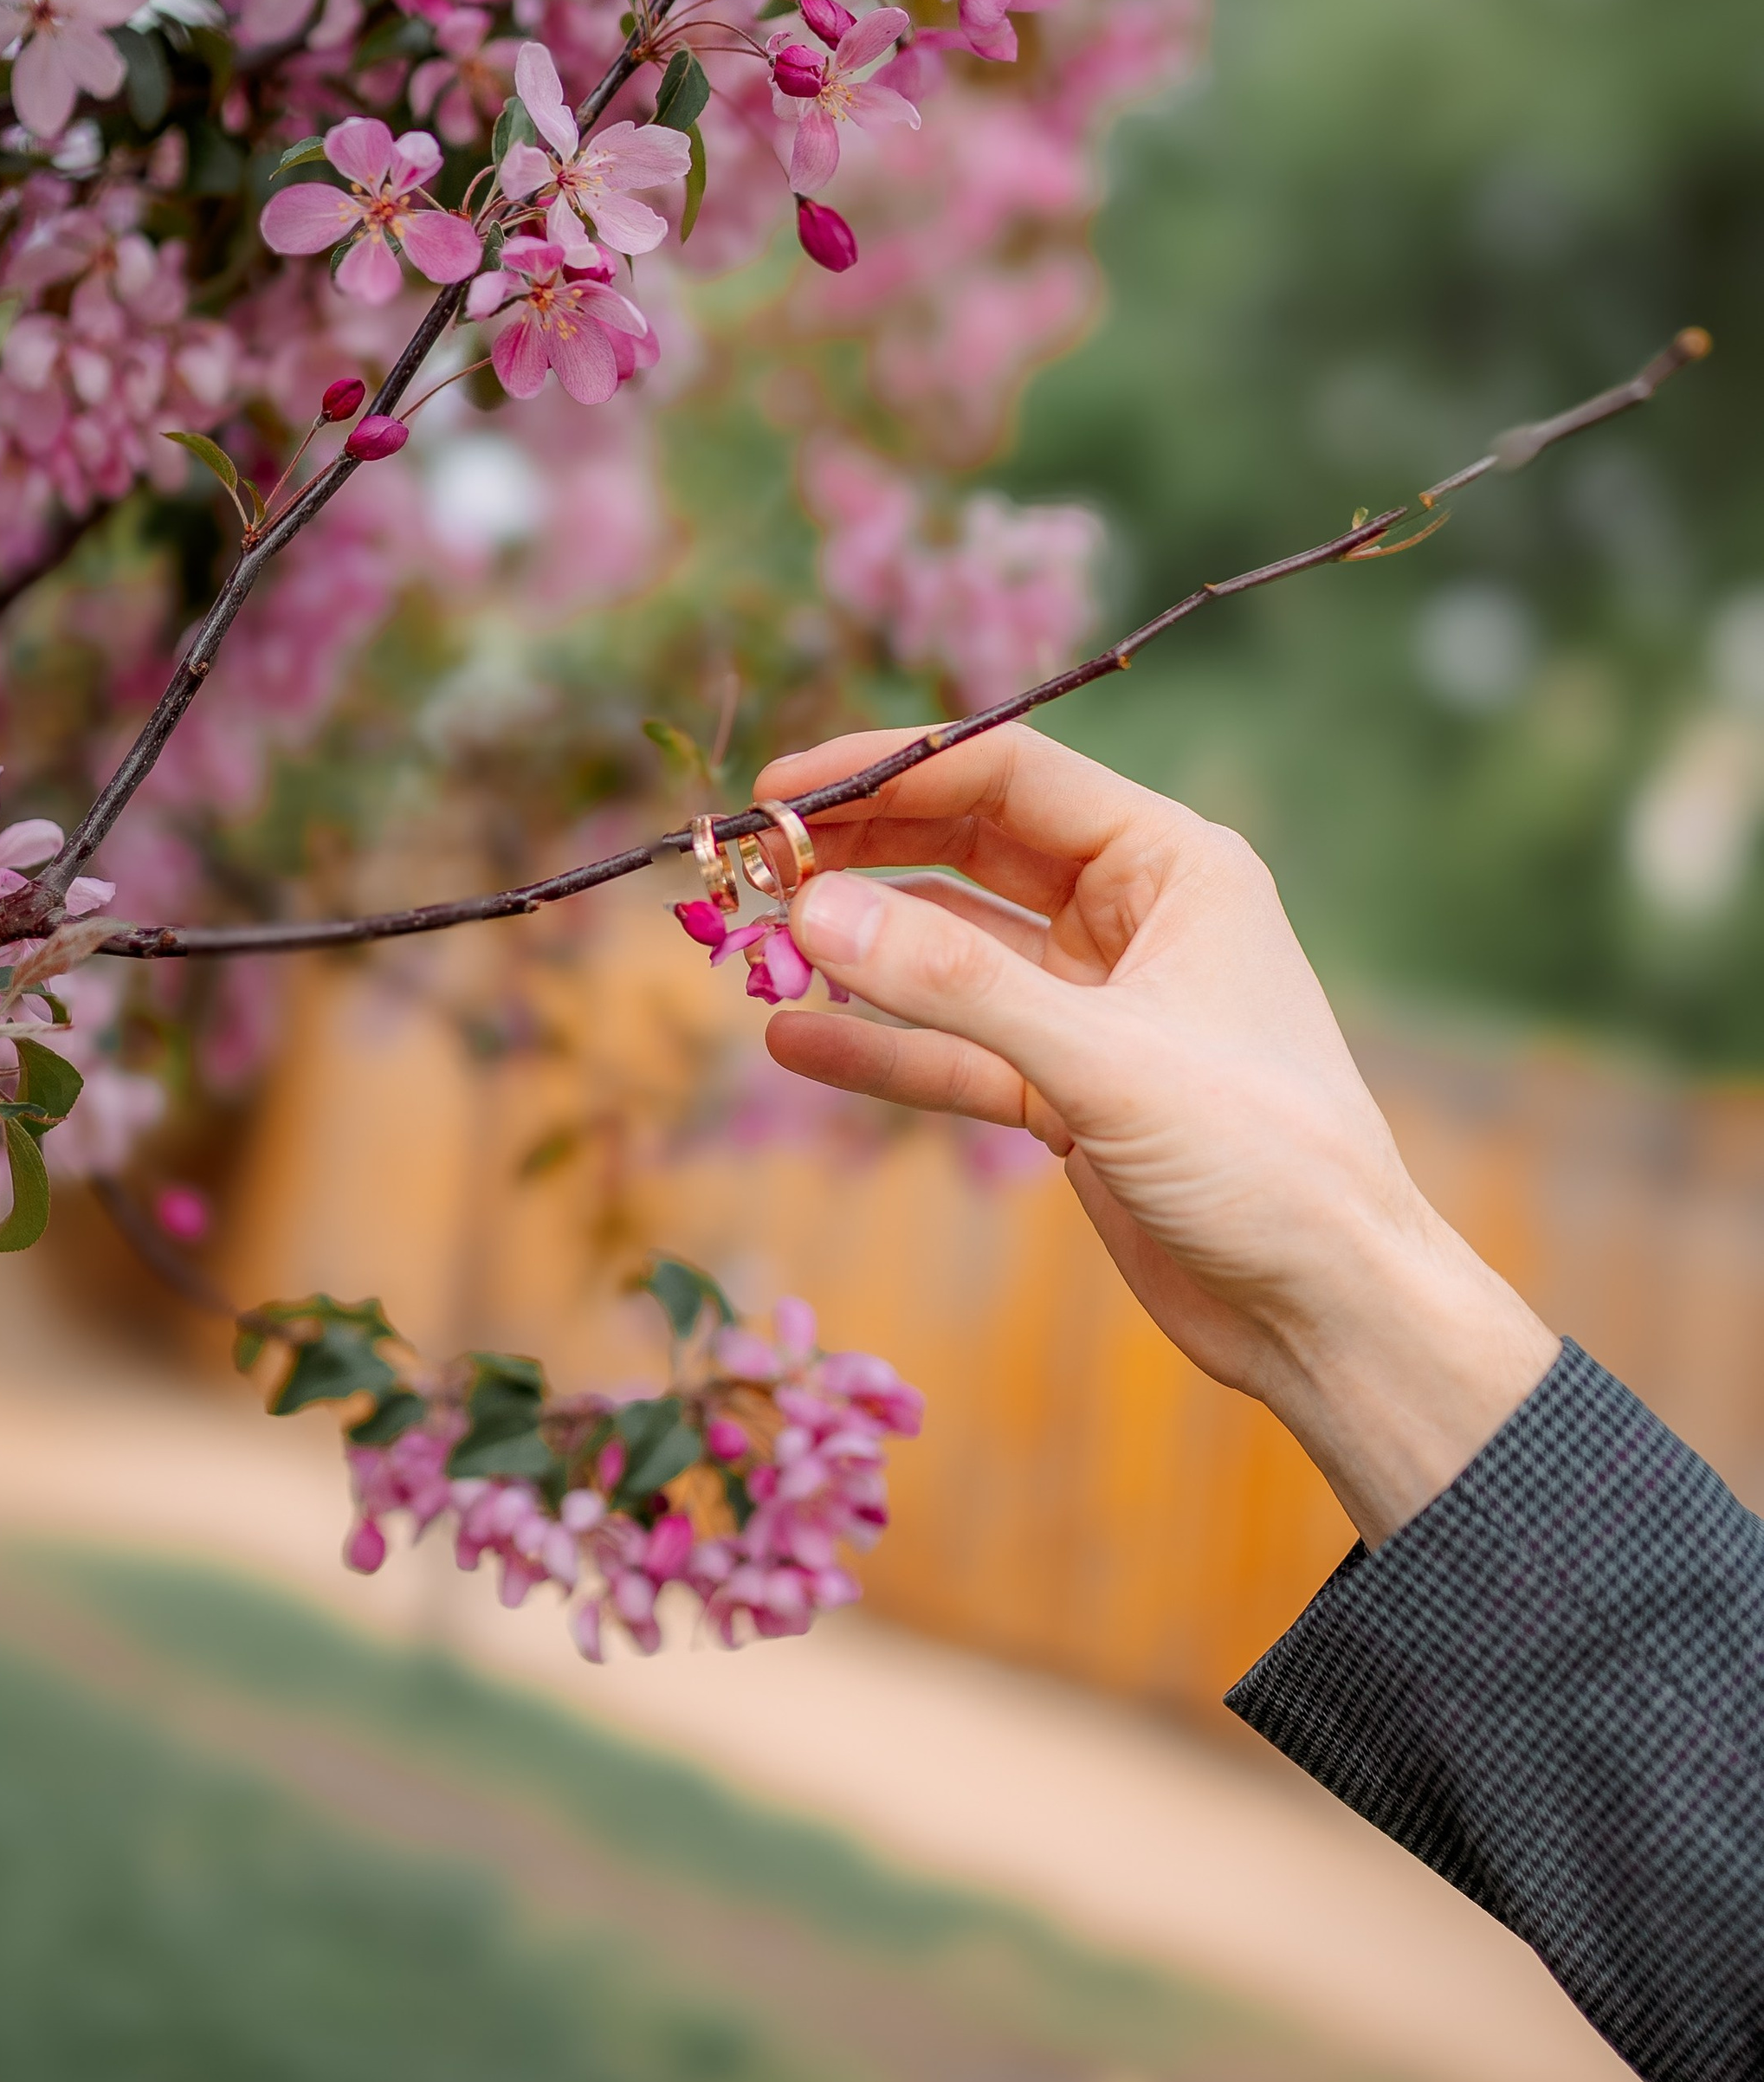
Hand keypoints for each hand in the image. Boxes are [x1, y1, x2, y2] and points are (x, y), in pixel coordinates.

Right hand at [757, 724, 1557, 1546]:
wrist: (1331, 1311)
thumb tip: (812, 911)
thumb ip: (953, 986)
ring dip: (859, 949)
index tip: (778, 792)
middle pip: (969, 851)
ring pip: (951, 953)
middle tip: (749, 863)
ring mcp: (1096, 1007)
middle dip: (861, 852)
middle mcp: (1134, 917)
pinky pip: (953, 1050)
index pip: (1010, 776)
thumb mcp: (1103, 1061)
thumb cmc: (1264, 1161)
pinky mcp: (1068, 1092)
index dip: (889, 770)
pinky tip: (795, 1039)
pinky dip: (880, 1045)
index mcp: (1174, 865)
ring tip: (752, 943)